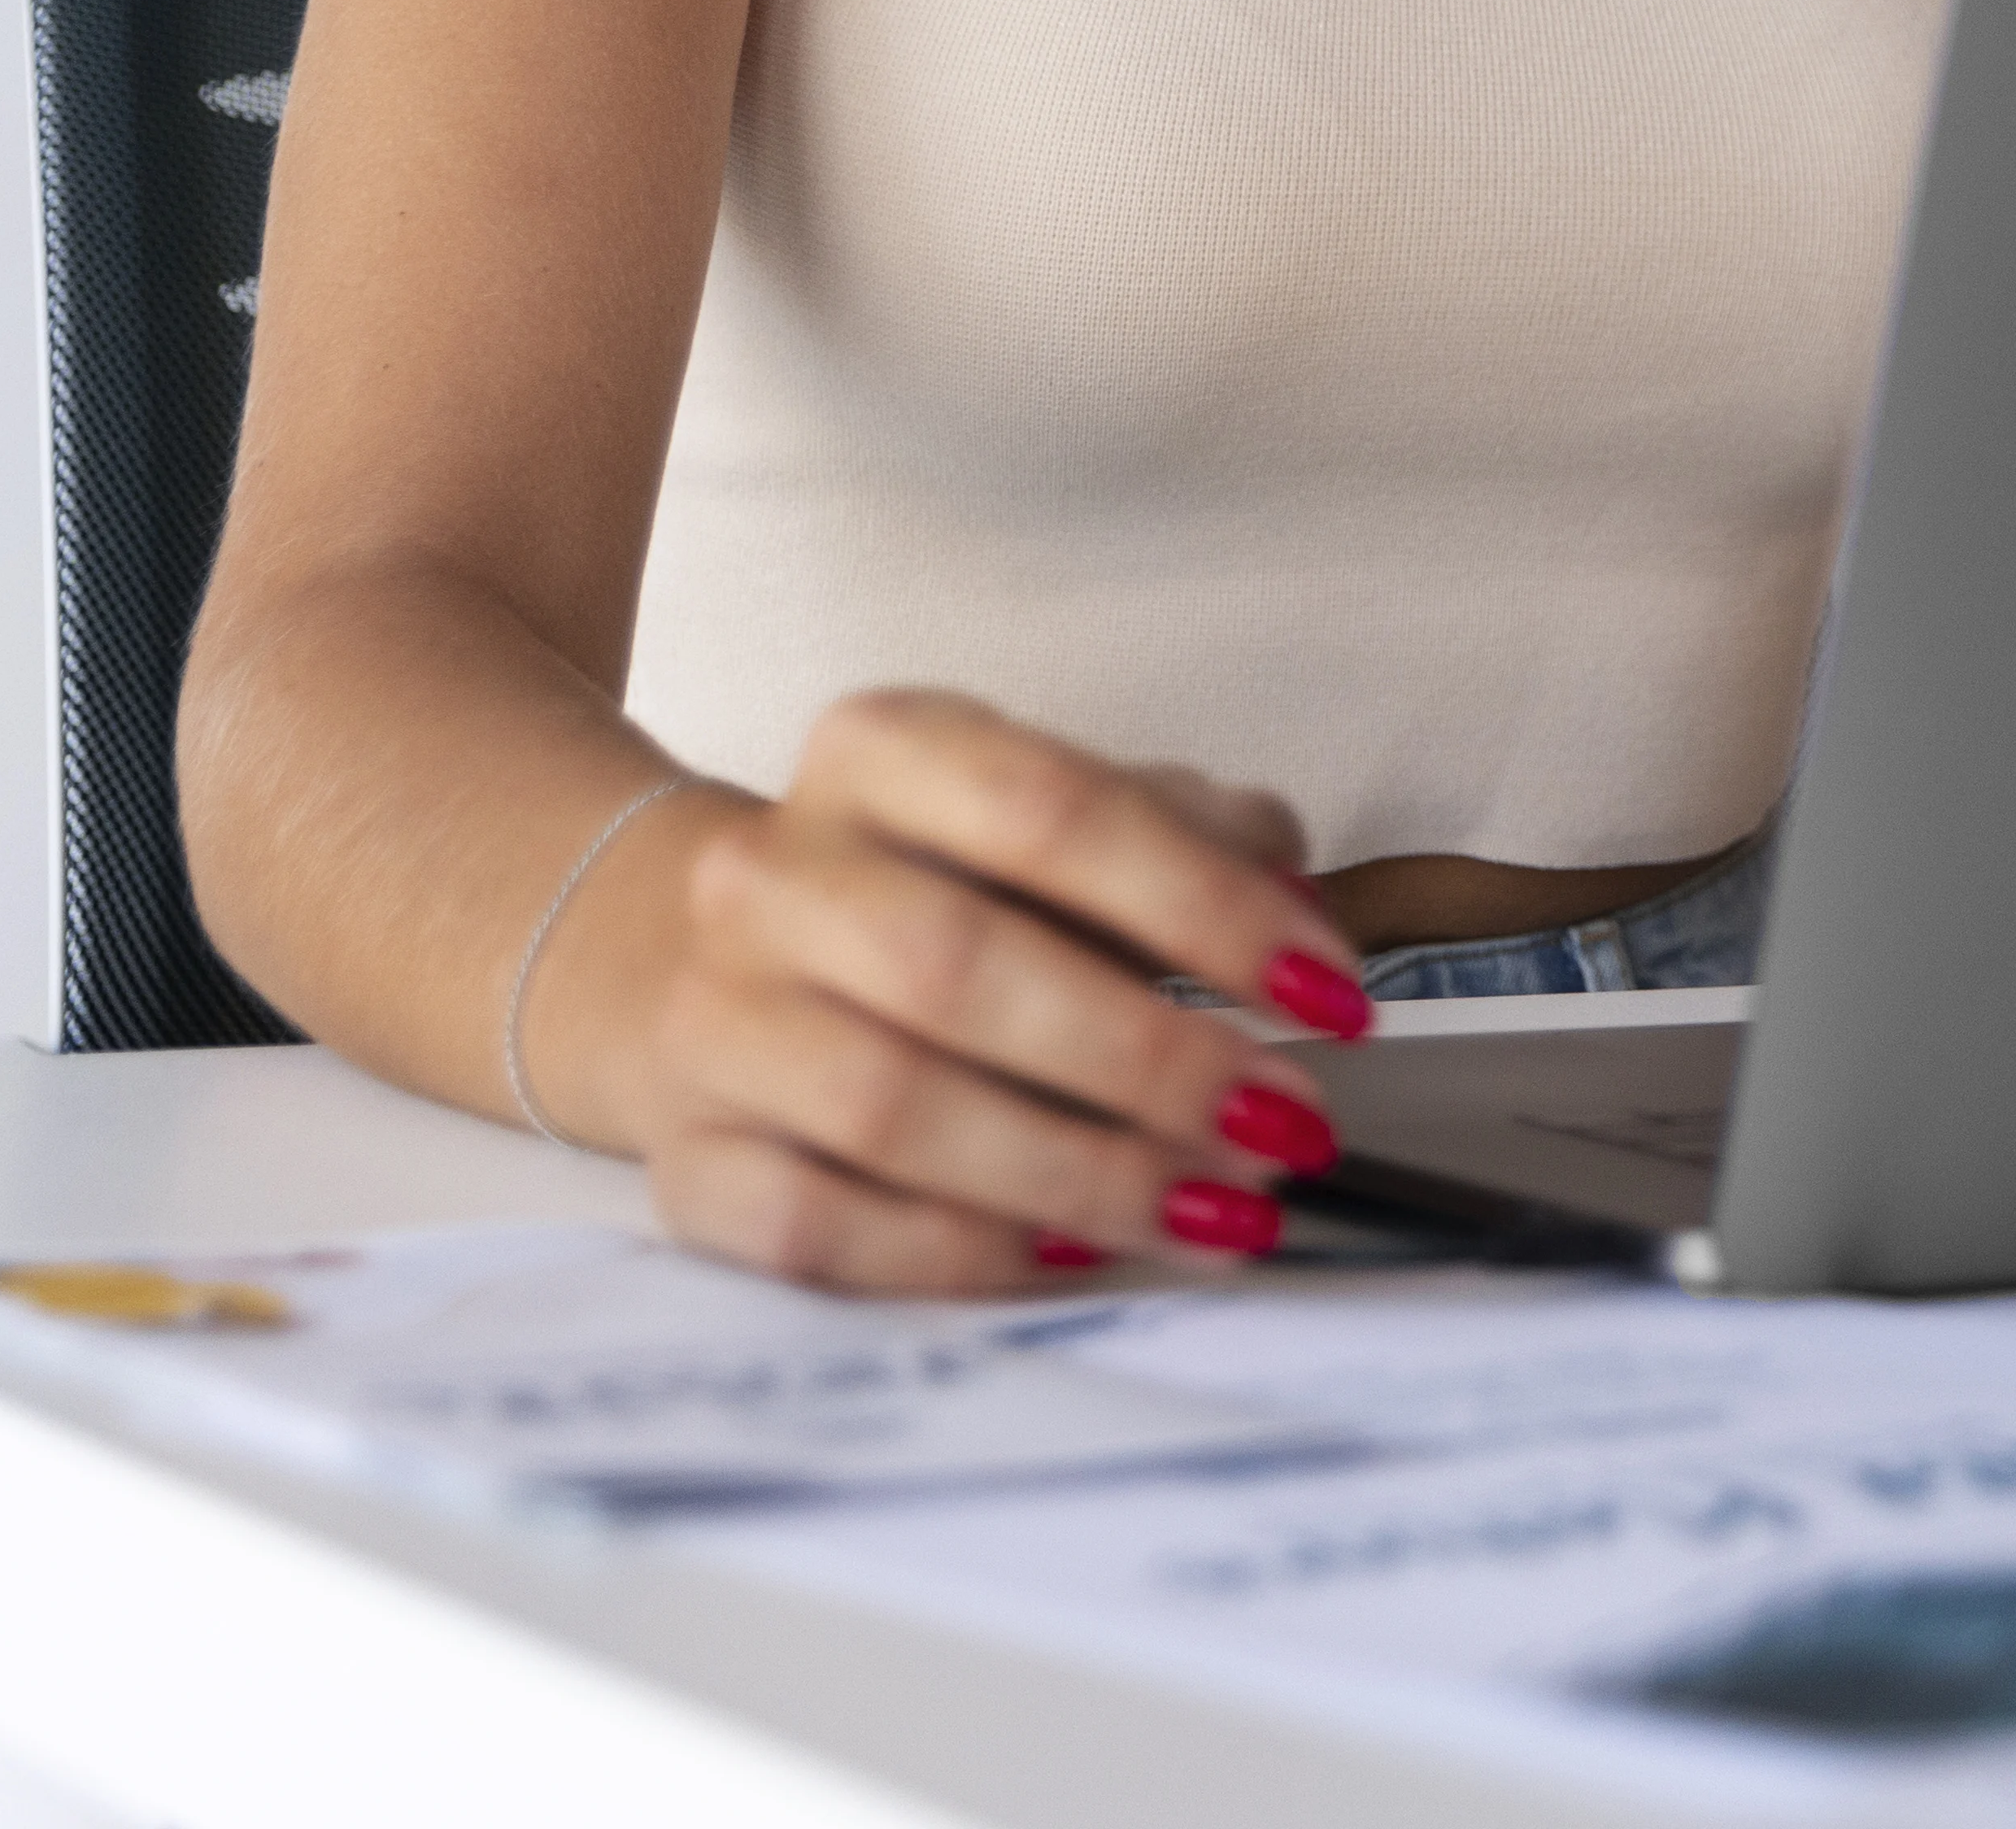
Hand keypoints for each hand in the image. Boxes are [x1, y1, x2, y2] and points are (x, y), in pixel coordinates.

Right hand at [561, 688, 1379, 1292]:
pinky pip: (820, 1229)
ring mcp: (717, 1021)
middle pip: (962, 967)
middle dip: (1149, 1060)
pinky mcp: (686, 1160)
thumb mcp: (1045, 814)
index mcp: (881, 754)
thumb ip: (1185, 832)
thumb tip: (1301, 905)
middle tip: (1284, 1126)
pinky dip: (960, 1255)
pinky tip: (1076, 1261)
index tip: (1330, 992)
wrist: (685, 965)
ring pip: (894, 1110)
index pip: (1054, 812)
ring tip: (1218, 1210)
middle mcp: (772, 876)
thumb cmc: (922, 890)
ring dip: (1082, 1174)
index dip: (1206, 906)